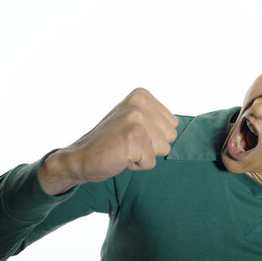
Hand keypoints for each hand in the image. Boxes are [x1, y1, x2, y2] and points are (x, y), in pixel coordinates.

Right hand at [39, 88, 177, 194]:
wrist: (80, 157)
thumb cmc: (111, 142)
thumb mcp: (135, 120)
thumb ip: (157, 119)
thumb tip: (181, 127)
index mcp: (142, 95)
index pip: (172, 124)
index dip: (154, 136)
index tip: (132, 135)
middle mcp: (139, 102)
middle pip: (171, 136)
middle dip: (152, 146)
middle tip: (127, 143)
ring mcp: (136, 119)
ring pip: (164, 149)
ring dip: (145, 155)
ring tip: (124, 149)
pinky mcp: (134, 138)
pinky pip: (151, 162)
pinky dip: (137, 165)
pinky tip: (120, 157)